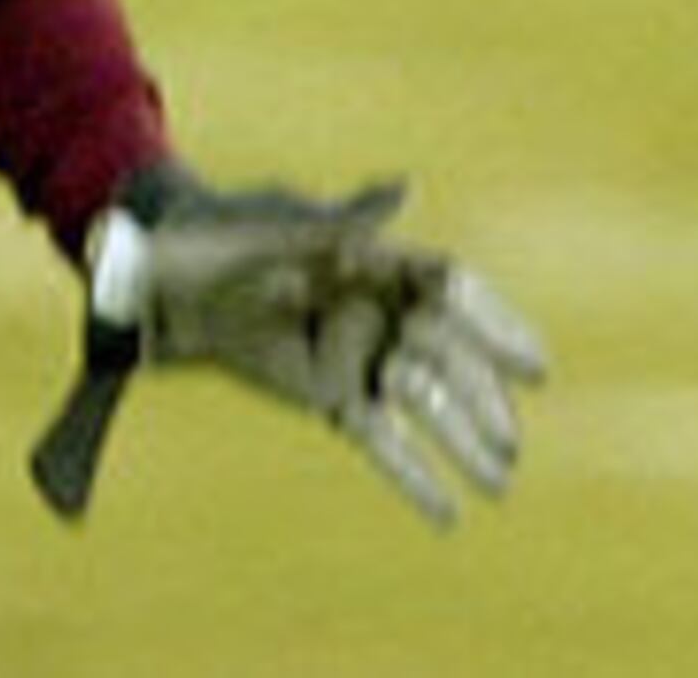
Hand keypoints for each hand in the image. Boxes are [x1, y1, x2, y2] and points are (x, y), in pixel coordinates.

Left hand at [29, 158, 549, 525]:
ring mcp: (357, 356)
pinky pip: (380, 440)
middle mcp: (378, 310)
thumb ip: (344, 220)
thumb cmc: (224, 234)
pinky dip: (411, 475)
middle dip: (483, 399)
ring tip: (500, 483)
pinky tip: (448, 511)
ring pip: (423, 403)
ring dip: (461, 441)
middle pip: (447, 358)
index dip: (497, 325)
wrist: (163, 279)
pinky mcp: (330, 395)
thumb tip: (405, 187)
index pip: (453, 293)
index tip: (534, 363)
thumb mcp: (281, 228)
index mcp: (377, 260)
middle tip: (512, 441)